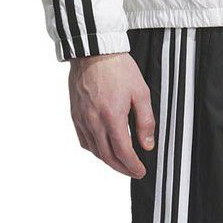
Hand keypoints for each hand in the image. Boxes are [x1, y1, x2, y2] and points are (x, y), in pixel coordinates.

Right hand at [69, 53, 155, 178]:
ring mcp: (82, 119)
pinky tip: (103, 149)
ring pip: (95, 151)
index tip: (140, 171)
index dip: (133, 166)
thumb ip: (145, 122)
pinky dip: (95, 150)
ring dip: (108, 161)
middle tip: (133, 171)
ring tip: (120, 163)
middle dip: (122, 168)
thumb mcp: (141, 93)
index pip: (123, 152)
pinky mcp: (75, 114)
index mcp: (112, 117)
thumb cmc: (118, 68)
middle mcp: (94, 121)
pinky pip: (84, 140)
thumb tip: (147, 145)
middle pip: (108, 156)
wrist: (93, 51)